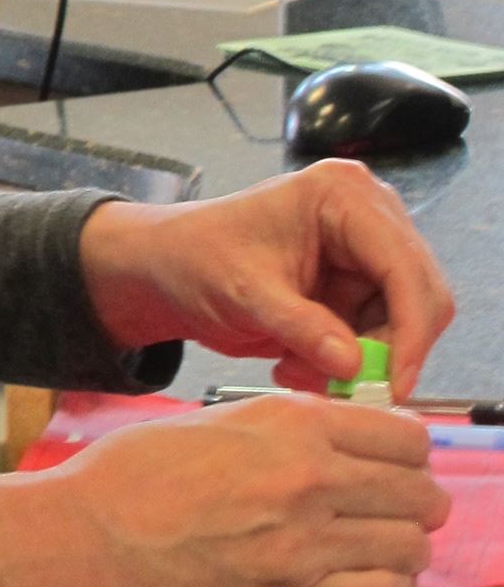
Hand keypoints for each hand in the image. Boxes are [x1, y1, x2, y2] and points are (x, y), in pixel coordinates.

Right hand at [0, 394, 450, 586]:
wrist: (86, 535)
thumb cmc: (134, 474)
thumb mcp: (217, 420)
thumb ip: (292, 428)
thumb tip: (350, 442)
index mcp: (290, 424)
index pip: (406, 437)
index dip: (408, 453)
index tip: (396, 464)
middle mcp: (307, 478)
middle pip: (422, 494)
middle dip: (414, 501)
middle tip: (391, 508)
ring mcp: (303, 543)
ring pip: (411, 547)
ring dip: (401, 546)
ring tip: (372, 544)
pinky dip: (381, 585)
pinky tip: (354, 574)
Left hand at [77, 162, 453, 396]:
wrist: (166, 269)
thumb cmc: (195, 259)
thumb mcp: (243, 294)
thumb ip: (300, 327)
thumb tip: (355, 365)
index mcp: (341, 196)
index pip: (403, 266)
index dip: (408, 330)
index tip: (393, 384)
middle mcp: (367, 216)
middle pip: (419, 295)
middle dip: (387, 349)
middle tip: (347, 390)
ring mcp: (366, 250)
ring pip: (402, 323)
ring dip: (359, 361)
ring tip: (296, 370)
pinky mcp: (357, 284)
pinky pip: (376, 335)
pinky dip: (345, 361)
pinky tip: (295, 363)